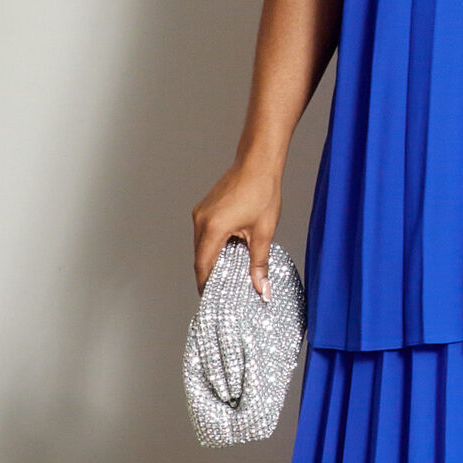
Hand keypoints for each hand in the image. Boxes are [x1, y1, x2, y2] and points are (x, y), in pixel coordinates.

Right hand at [192, 161, 282, 296]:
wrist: (258, 163)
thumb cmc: (262, 192)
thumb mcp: (263, 233)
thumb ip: (259, 264)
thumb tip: (261, 288)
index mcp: (212, 228)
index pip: (203, 265)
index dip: (206, 284)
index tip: (212, 298)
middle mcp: (201, 220)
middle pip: (200, 257)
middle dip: (210, 274)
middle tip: (223, 290)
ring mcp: (201, 212)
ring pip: (201, 245)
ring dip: (212, 258)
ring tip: (228, 272)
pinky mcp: (205, 207)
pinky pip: (204, 232)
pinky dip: (213, 245)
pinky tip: (229, 250)